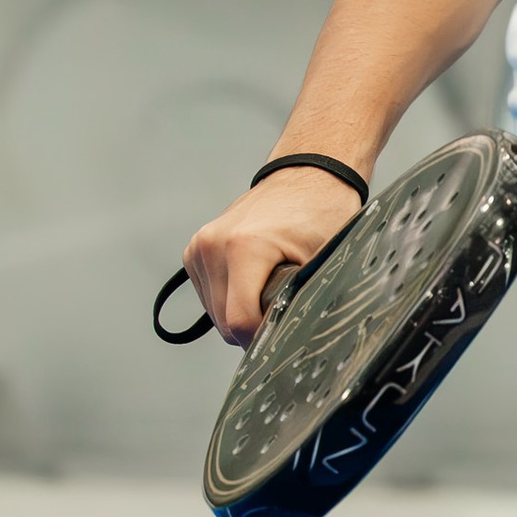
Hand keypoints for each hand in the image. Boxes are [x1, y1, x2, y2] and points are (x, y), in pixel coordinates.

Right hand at [180, 163, 360, 344]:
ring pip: (214, 313)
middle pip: (224, 322)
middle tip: (284, 311)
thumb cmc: (320, 214)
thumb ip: (301, 302)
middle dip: (253, 328)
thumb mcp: (321, 261)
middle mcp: (212, 245)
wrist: (306, 177)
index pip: (239, 322)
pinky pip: (209, 297)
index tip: (285, 335)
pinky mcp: (194, 251)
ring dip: (240, 314)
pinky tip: (253, 283)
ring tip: (269, 290)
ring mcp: (199, 247)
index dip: (263, 339)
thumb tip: (292, 340)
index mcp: (243, 247)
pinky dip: (230, 300)